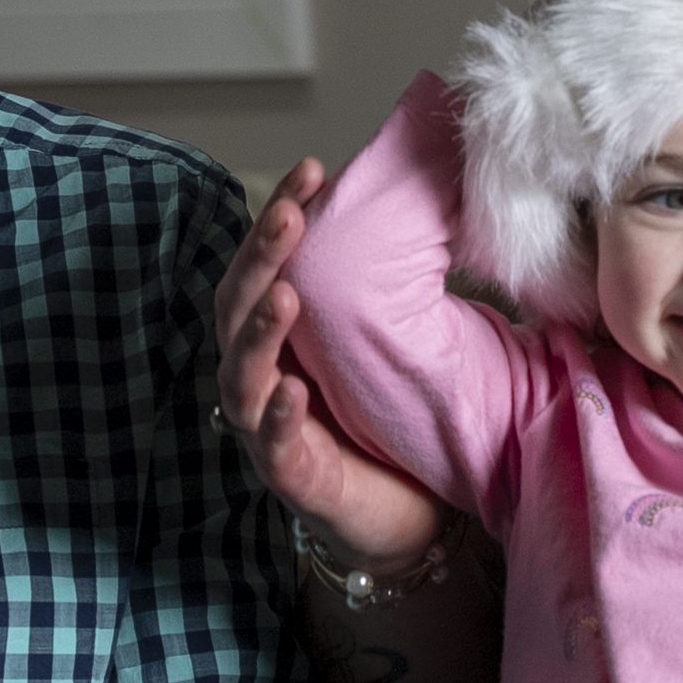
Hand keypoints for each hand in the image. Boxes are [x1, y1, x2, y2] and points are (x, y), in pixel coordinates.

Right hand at [215, 159, 445, 564]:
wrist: (412, 513)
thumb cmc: (392, 420)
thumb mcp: (393, 340)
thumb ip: (401, 280)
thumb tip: (443, 193)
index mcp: (282, 339)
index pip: (266, 266)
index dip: (279, 217)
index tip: (312, 169)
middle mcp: (264, 377)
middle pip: (239, 309)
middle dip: (261, 259)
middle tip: (292, 216)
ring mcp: (269, 430)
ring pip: (243, 377)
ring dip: (261, 333)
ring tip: (287, 295)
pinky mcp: (295, 480)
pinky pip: (273, 447)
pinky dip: (280, 419)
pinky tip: (297, 393)